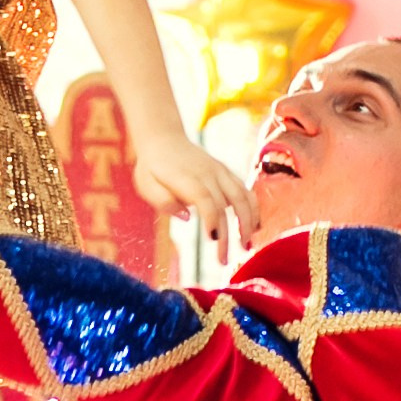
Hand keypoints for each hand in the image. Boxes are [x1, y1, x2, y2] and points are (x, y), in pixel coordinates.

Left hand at [130, 126, 254, 261]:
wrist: (163, 138)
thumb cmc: (152, 168)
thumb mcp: (145, 184)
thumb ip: (163, 201)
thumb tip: (188, 216)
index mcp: (187, 178)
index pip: (205, 199)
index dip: (212, 219)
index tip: (213, 240)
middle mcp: (209, 173)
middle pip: (226, 205)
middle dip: (229, 234)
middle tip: (224, 261)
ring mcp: (221, 172)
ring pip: (243, 196)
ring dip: (248, 222)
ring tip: (247, 247)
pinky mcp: (226, 173)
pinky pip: (246, 190)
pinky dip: (254, 208)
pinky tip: (255, 228)